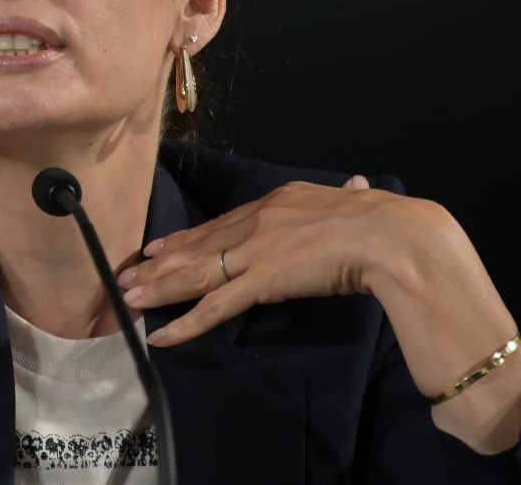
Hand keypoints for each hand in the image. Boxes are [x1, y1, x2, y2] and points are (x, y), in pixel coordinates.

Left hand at [115, 174, 421, 345]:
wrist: (391, 235)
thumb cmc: (383, 220)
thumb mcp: (357, 199)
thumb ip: (349, 195)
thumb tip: (359, 185)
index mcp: (278, 201)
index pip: (221, 224)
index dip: (186, 237)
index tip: (157, 246)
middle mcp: (258, 221)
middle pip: (199, 246)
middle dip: (160, 263)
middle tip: (128, 274)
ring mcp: (256, 250)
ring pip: (196, 273)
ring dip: (159, 288)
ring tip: (129, 298)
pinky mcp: (262, 279)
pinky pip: (216, 307)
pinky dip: (185, 323)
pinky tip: (162, 336)